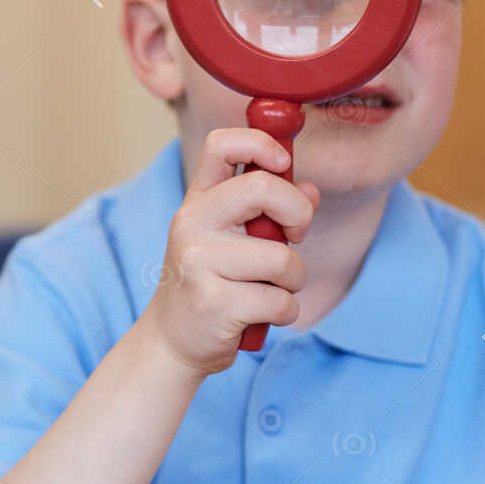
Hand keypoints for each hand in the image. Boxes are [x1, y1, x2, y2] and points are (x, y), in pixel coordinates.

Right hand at [142, 127, 318, 375]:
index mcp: (197, 201)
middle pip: (263, 188)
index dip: (261, 143)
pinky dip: (284, 312)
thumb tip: (311, 190)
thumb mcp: (231, 238)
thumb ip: (269, 210)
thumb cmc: (210, 283)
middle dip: (299, 215)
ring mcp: (199, 262)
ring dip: (292, 281)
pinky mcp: (214, 302)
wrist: (172, 340)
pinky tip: (260, 316)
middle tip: (293, 237)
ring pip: (282, 258)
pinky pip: (281, 301)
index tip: (283, 164)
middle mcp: (192, 223)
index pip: (222, 144)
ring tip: (268, 290)